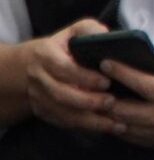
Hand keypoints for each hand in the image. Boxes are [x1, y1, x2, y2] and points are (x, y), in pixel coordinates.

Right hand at [22, 19, 116, 134]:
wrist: (31, 65)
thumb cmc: (62, 46)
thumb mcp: (74, 31)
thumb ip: (90, 30)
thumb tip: (109, 37)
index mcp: (45, 55)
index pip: (63, 68)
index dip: (84, 77)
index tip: (107, 82)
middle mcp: (38, 78)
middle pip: (61, 94)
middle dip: (88, 101)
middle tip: (113, 102)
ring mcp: (38, 97)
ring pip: (62, 113)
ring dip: (90, 120)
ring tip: (116, 123)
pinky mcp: (43, 111)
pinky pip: (63, 122)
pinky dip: (85, 127)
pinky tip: (107, 128)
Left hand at [101, 54, 153, 157]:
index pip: (142, 82)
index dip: (121, 71)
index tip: (105, 61)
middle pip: (124, 108)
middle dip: (104, 96)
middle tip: (90, 83)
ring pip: (123, 125)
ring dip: (107, 114)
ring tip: (94, 100)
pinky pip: (131, 138)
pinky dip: (117, 127)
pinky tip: (110, 117)